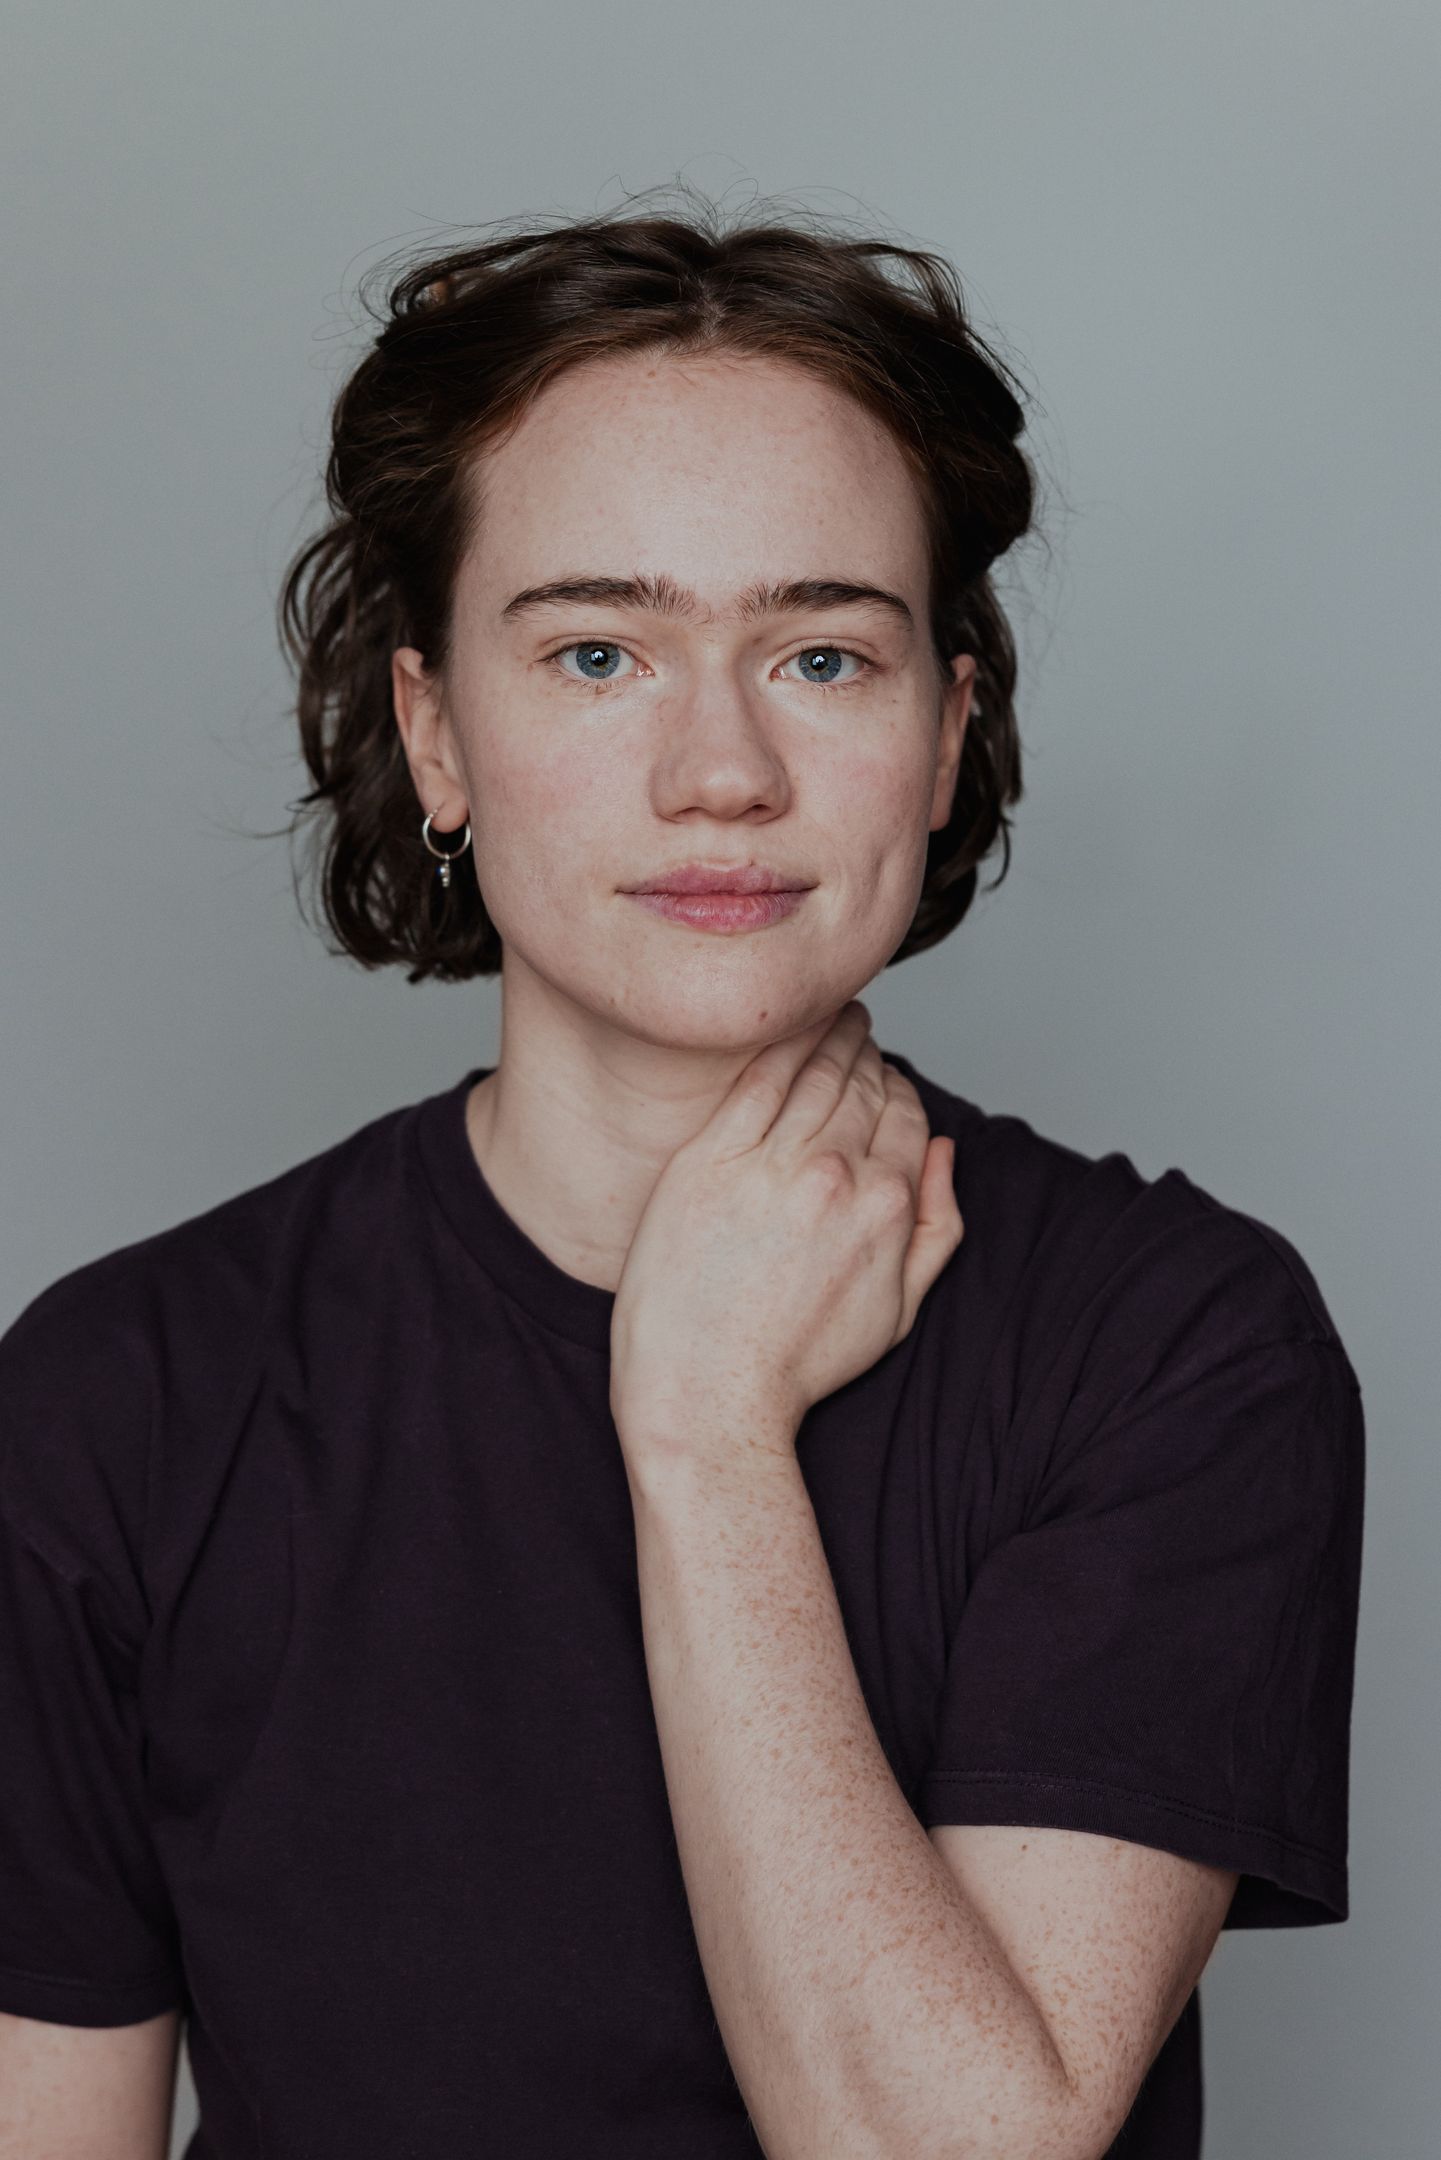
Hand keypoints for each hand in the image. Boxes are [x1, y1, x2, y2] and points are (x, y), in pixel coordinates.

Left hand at [609, 1000, 964, 1460]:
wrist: (708, 1394)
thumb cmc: (798, 1363)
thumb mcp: (898, 1313)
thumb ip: (936, 1228)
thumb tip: (946, 1153)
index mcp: (887, 1206)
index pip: (907, 1114)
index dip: (899, 1089)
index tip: (885, 1075)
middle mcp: (834, 1175)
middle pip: (861, 1085)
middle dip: (866, 1053)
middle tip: (857, 1031)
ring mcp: (768, 1164)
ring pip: (812, 1073)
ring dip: (829, 1037)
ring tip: (831, 1021)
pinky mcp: (708, 1161)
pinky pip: (753, 1081)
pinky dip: (779, 1045)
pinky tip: (785, 1027)